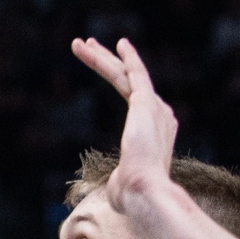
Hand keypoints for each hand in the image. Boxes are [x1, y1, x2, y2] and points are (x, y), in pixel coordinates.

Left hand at [71, 36, 177, 213]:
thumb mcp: (122, 184)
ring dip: (101, 57)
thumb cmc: (131, 195)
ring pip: (125, 74)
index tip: (108, 65)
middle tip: (87, 46)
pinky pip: (135, 73)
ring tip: (80, 43)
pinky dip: (127, 57)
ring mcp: (155, 108)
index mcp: (156, 132)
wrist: (144, 191)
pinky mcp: (147, 103)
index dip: (118, 78)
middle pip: (128, 81)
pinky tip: (118, 44)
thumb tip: (114, 193)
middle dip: (106, 62)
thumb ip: (120, 180)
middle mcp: (160, 115)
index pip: (133, 97)